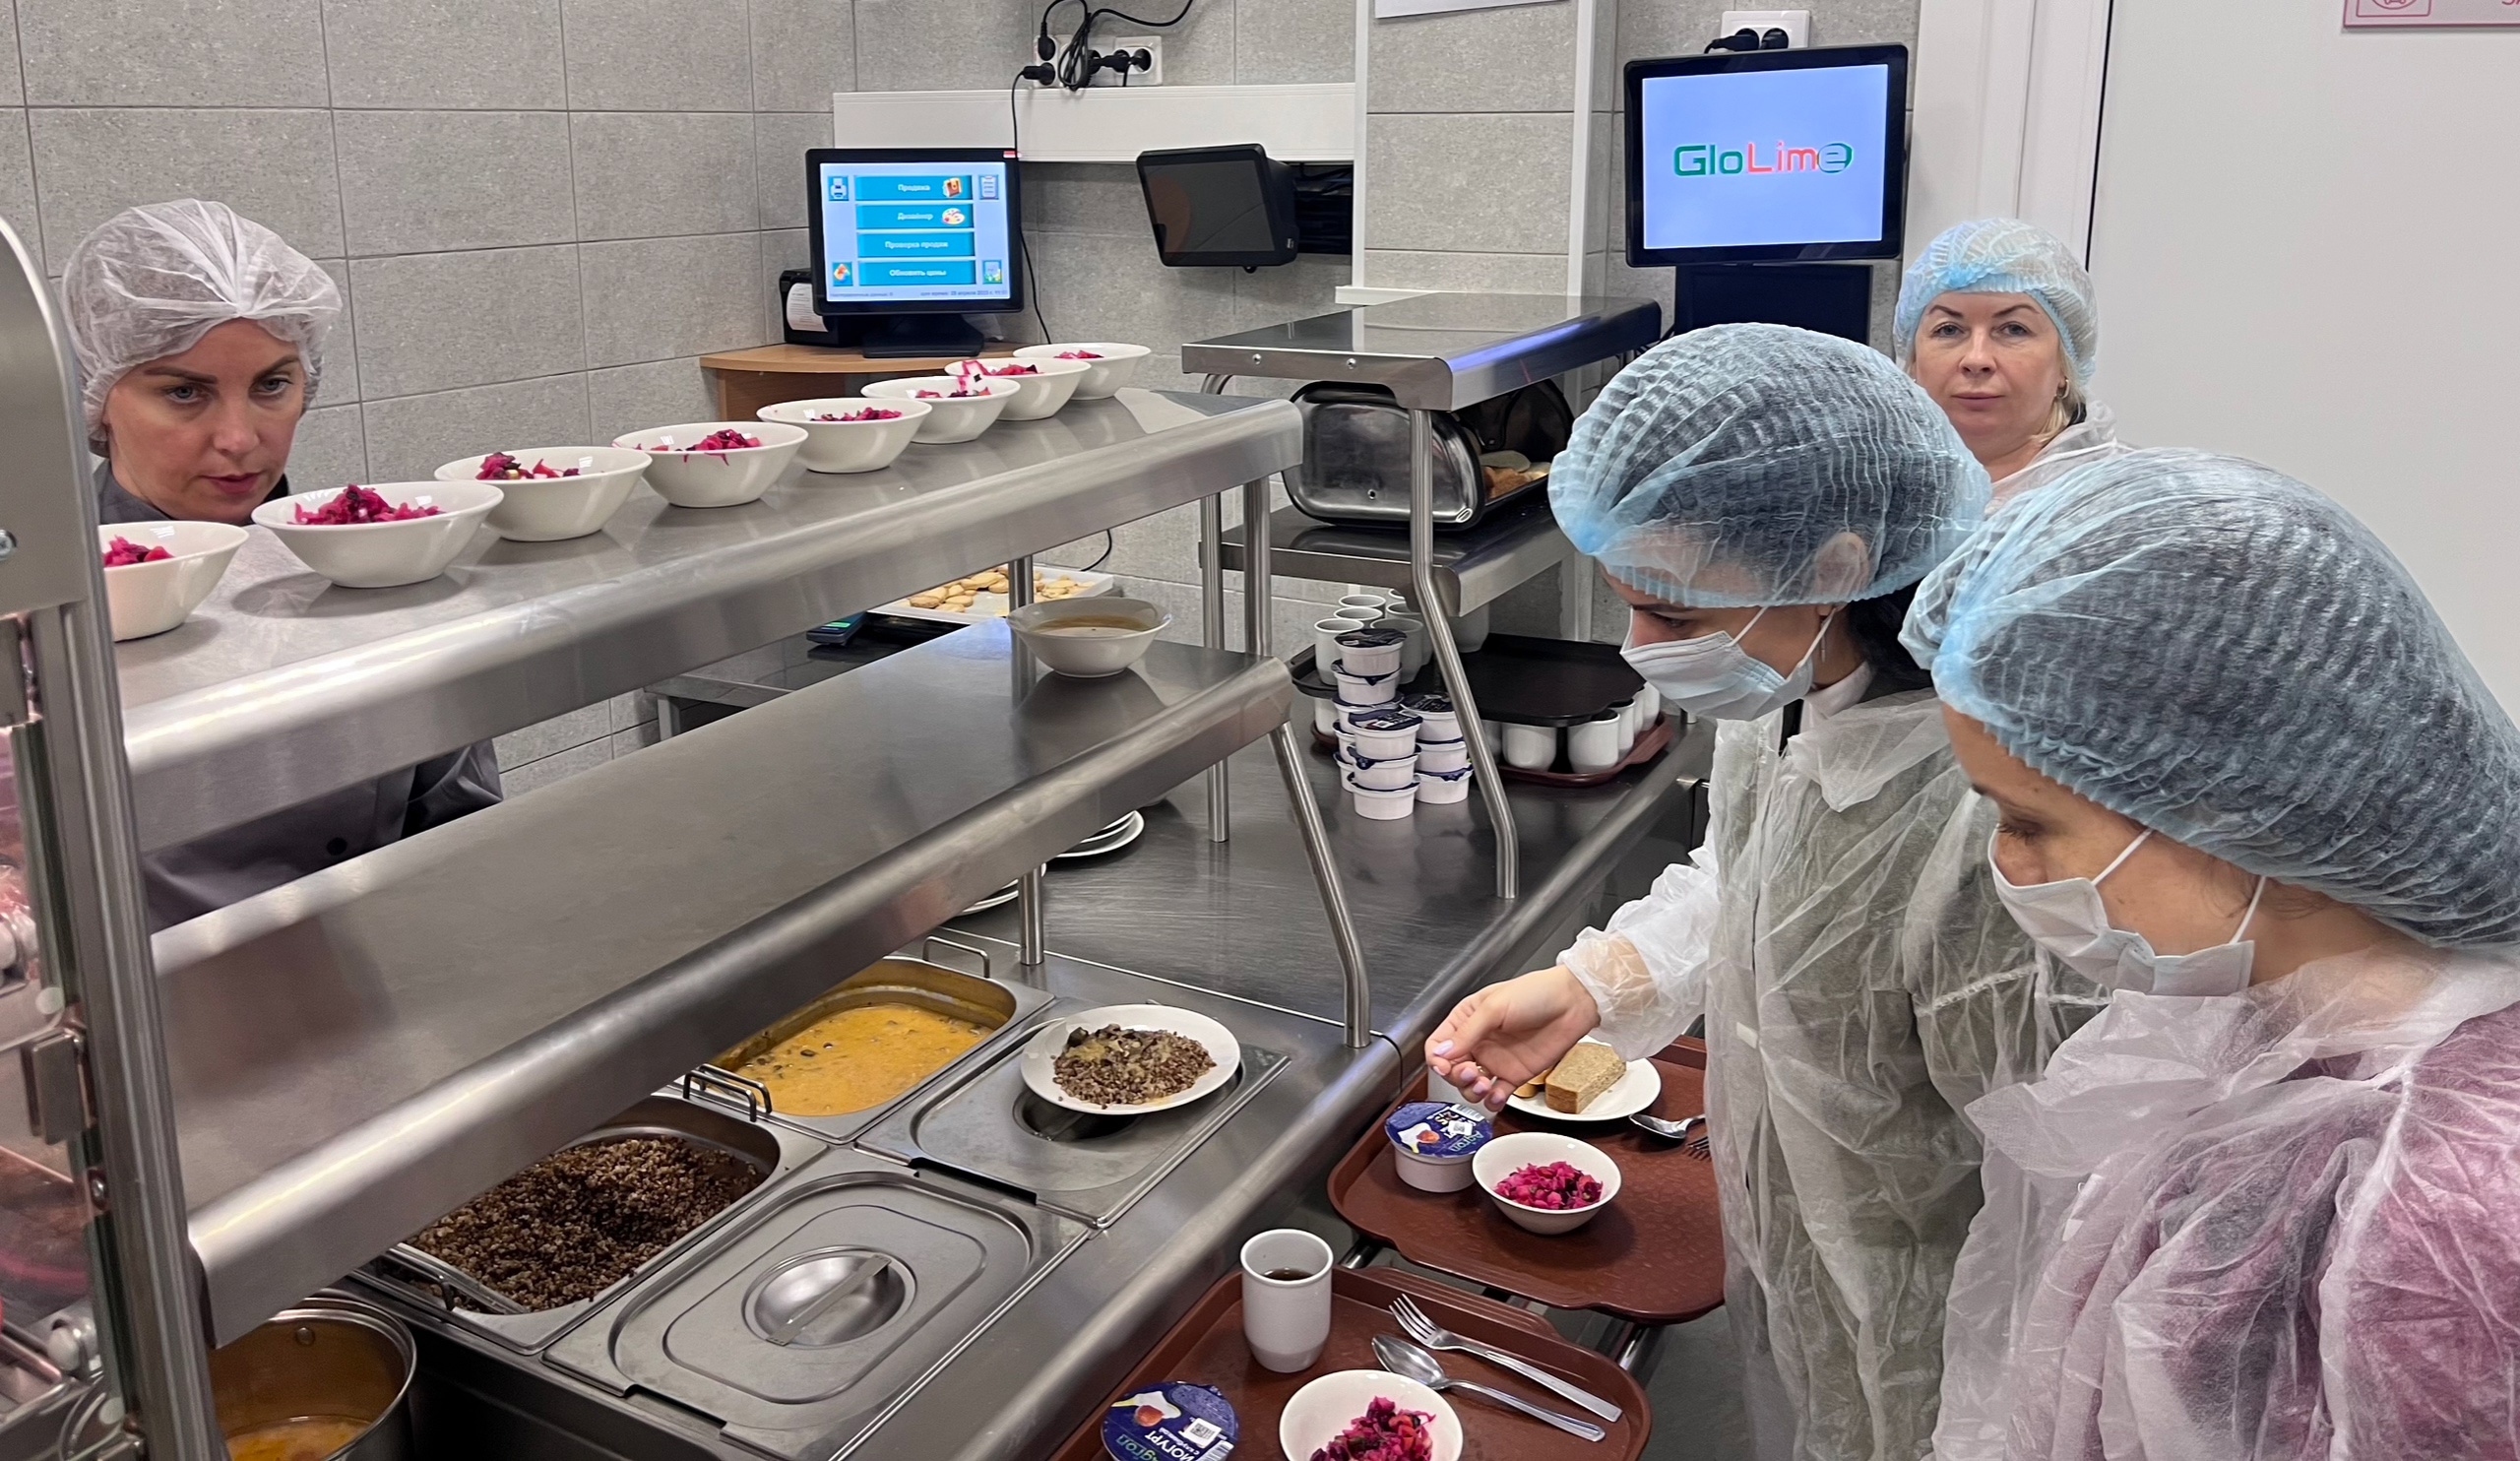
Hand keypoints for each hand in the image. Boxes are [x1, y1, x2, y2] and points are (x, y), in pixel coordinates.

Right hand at [1424, 967, 1600, 1109]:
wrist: (1573, 1003)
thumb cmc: (1536, 992)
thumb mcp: (1494, 1007)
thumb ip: (1467, 1033)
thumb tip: (1442, 1053)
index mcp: (1467, 1020)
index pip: (1439, 1045)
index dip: (1438, 1059)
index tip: (1445, 1066)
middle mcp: (1479, 1042)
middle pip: (1452, 1070)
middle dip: (1457, 1077)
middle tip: (1471, 1074)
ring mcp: (1497, 1060)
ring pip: (1471, 1087)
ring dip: (1473, 1091)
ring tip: (1485, 1085)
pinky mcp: (1515, 1075)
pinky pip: (1497, 1095)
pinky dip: (1492, 1102)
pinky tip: (1496, 1096)